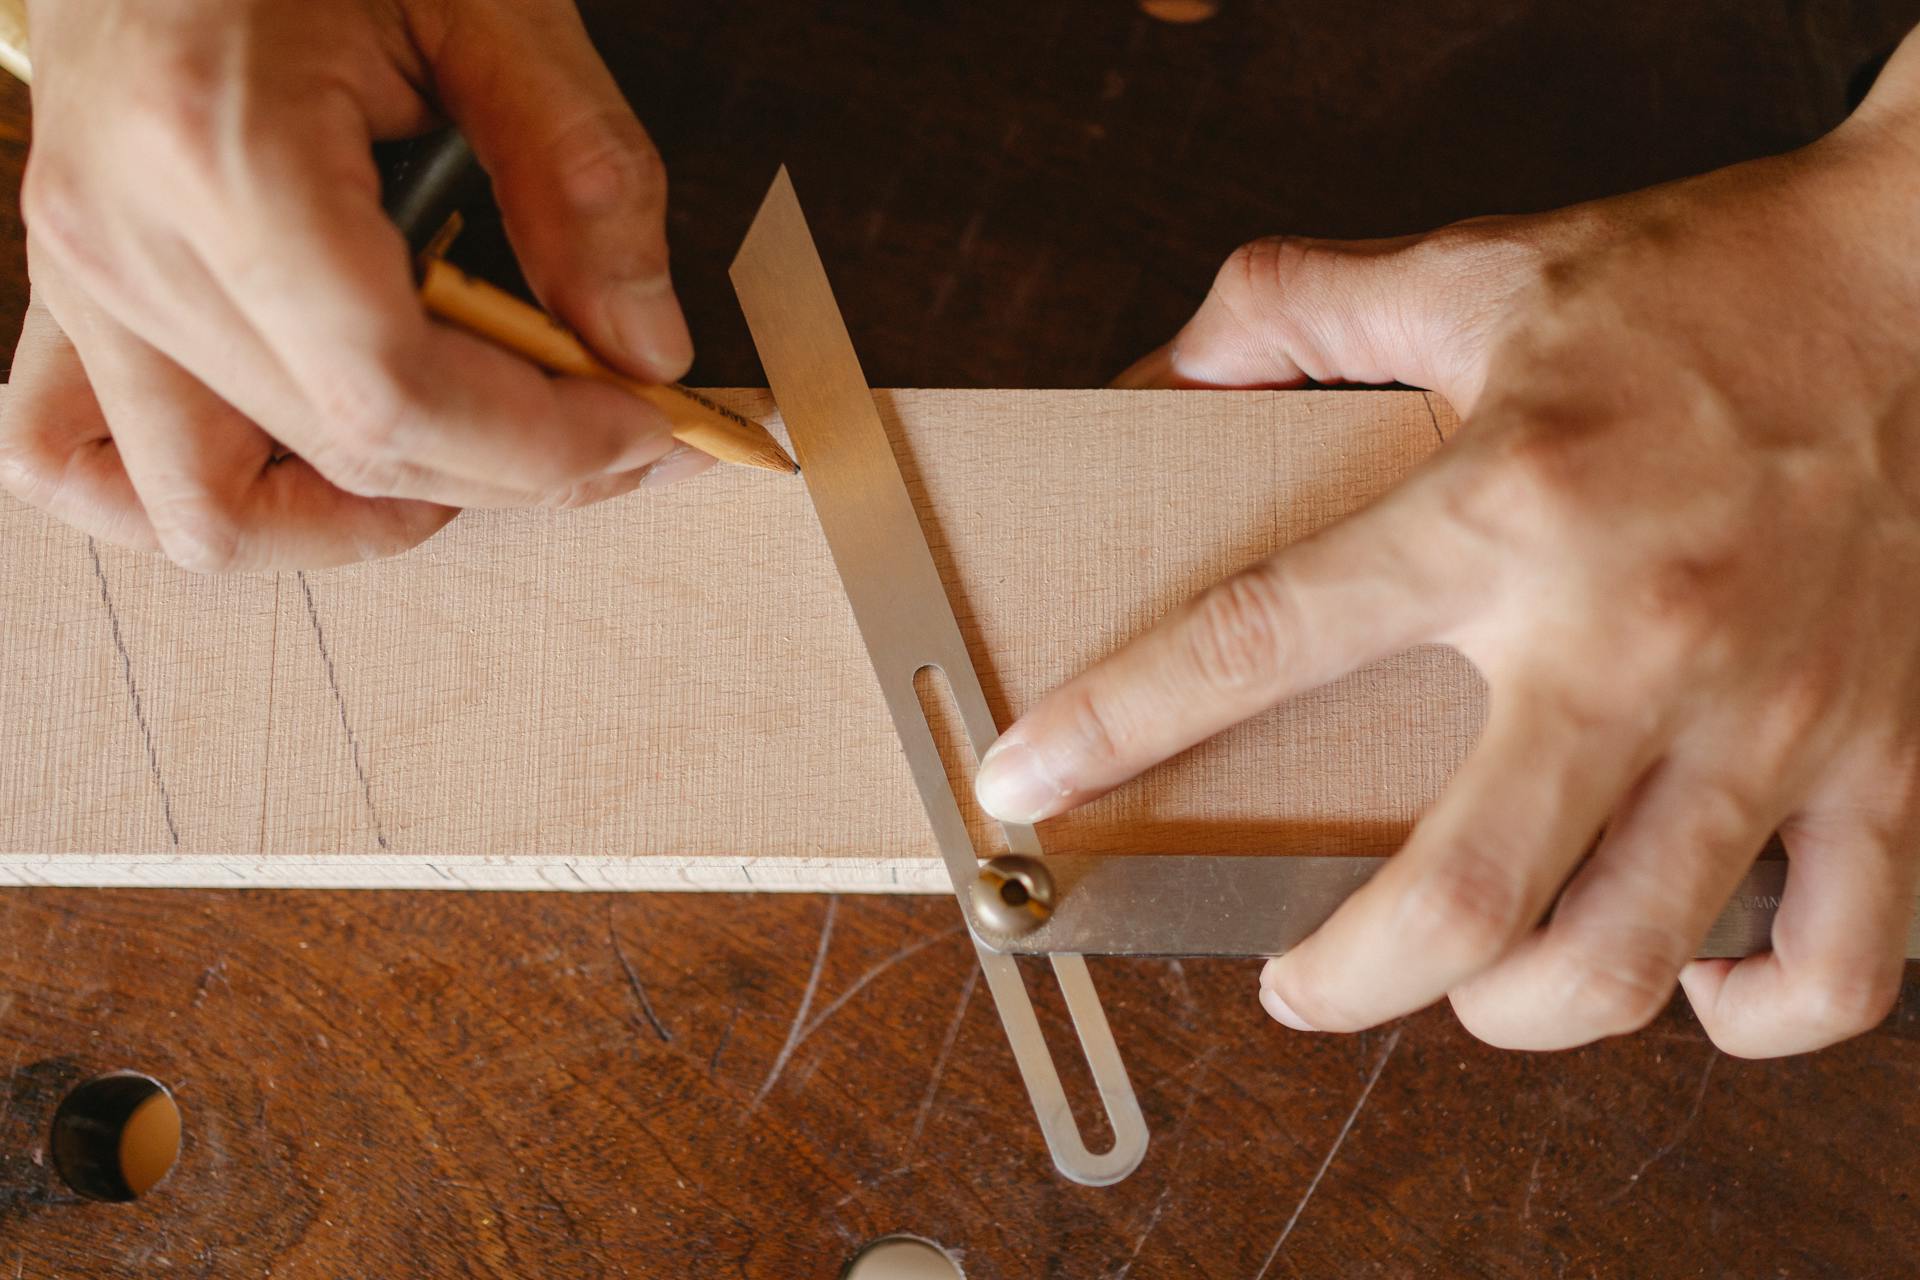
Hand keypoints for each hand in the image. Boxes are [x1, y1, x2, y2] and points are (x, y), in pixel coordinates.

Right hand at [0, 0, 711, 571]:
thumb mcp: (485, 4)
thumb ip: (579, 172)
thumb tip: (646, 346)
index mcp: (221, 155)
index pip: (395, 397)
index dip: (548, 447)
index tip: (653, 426)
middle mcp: (126, 243)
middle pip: (345, 454)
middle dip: (518, 474)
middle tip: (626, 436)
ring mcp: (84, 282)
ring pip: (215, 512)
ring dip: (371, 518)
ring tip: (483, 461)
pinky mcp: (77, 296)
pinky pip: (103, 472)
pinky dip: (230, 503)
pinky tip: (333, 467)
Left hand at [976, 32, 1919, 1057]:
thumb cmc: (1706, 282)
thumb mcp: (1474, 270)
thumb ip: (1295, 307)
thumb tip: (1163, 369)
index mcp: (1507, 509)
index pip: (1264, 640)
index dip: (1119, 722)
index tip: (1030, 781)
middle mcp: (1631, 634)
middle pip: (1460, 893)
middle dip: (1339, 979)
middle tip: (1291, 983)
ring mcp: (1768, 715)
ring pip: (1623, 959)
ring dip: (1507, 1014)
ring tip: (1457, 986)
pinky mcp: (1888, 755)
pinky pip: (1836, 961)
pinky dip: (1749, 1014)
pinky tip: (1678, 978)